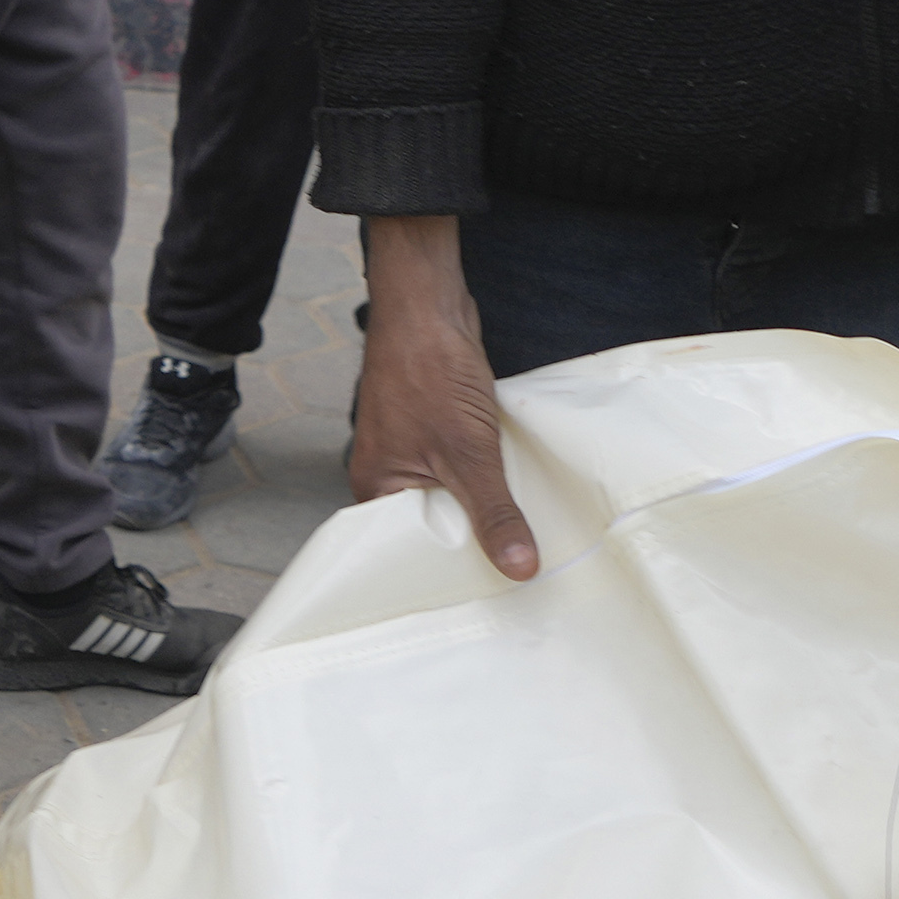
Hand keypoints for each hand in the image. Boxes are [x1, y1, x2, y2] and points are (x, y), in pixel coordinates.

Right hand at [346, 211, 540, 577]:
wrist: (428, 305)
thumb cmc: (427, 371)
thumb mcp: (468, 455)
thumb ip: (494, 512)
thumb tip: (518, 567)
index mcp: (377, 488)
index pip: (408, 551)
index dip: (446, 571)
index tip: (485, 594)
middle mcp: (390, 473)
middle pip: (435, 525)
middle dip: (472, 540)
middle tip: (514, 569)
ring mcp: (413, 448)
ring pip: (454, 494)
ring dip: (485, 504)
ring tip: (522, 532)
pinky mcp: (438, 428)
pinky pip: (465, 467)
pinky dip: (489, 475)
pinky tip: (517, 485)